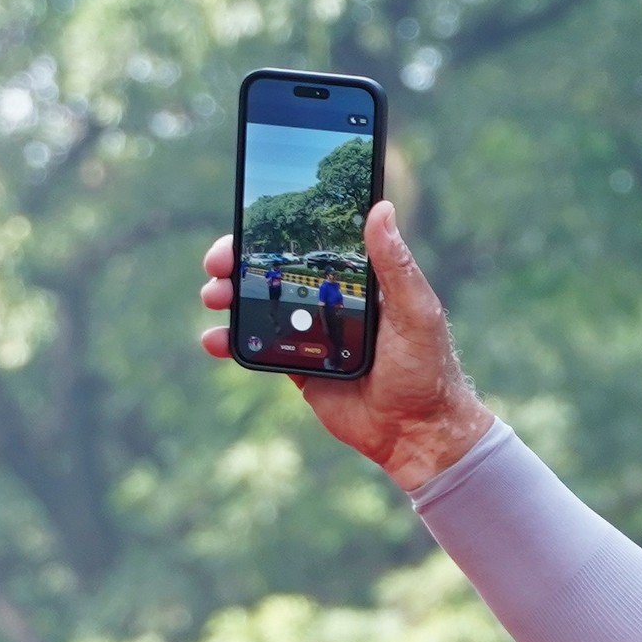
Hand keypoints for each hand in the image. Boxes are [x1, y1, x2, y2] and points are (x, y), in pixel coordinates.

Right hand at [199, 199, 495, 491]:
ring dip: (228, 295)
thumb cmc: (427, 369)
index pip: (309, 244)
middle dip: (237, 261)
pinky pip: (256, 347)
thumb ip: (396, 266)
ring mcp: (311, 333)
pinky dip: (230, 342)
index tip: (246, 222)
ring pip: (258, 304)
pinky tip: (214, 340)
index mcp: (357, 280)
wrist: (417, 432)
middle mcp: (330, 300)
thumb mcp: (415, 312)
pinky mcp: (298, 366)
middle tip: (217, 264)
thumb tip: (382, 208)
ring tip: (214, 297)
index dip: (274, 232)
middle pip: (273, 270)